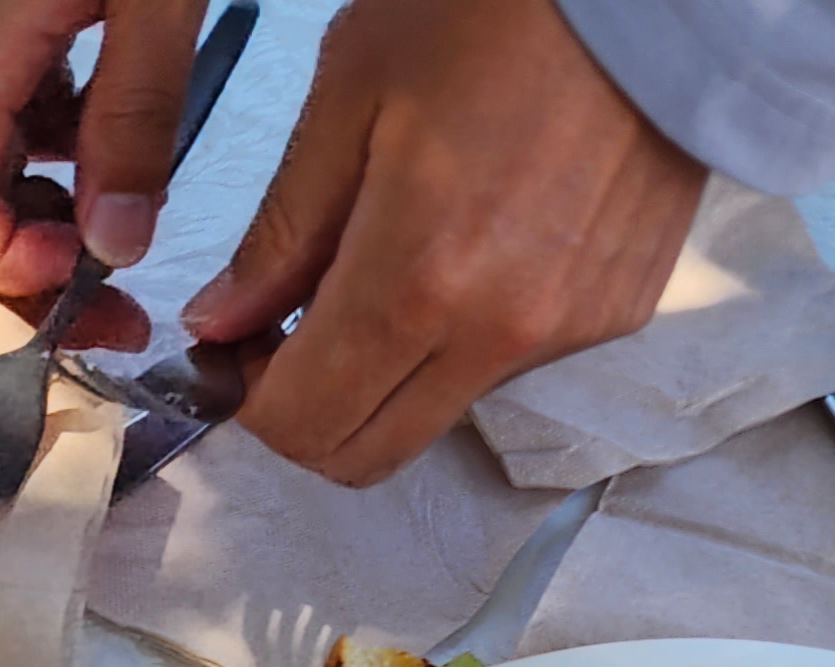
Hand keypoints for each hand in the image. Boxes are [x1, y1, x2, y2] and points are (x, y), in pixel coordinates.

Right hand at [0, 0, 198, 351]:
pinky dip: (52, 145)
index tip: (90, 276)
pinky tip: (112, 139)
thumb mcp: (155, 1)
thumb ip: (134, 117)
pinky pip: (1, 101)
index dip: (8, 262)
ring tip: (131, 213)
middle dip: (34, 260)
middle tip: (121, 305)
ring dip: (46, 204)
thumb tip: (116, 246)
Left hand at [182, 0, 701, 485]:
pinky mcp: (614, 316)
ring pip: (438, 411)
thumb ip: (284, 230)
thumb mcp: (353, 93)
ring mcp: (566, 334)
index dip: (250, 400)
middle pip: (370, 454)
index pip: (306, 423)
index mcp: (419, 279)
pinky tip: (478, 239)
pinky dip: (466, 332)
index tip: (239, 344)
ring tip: (396, 257)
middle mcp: (497, 334)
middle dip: (311, 411)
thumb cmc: (495, 8)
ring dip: (392, 369)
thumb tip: (220, 322)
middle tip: (293, 330)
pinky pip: (510, 365)